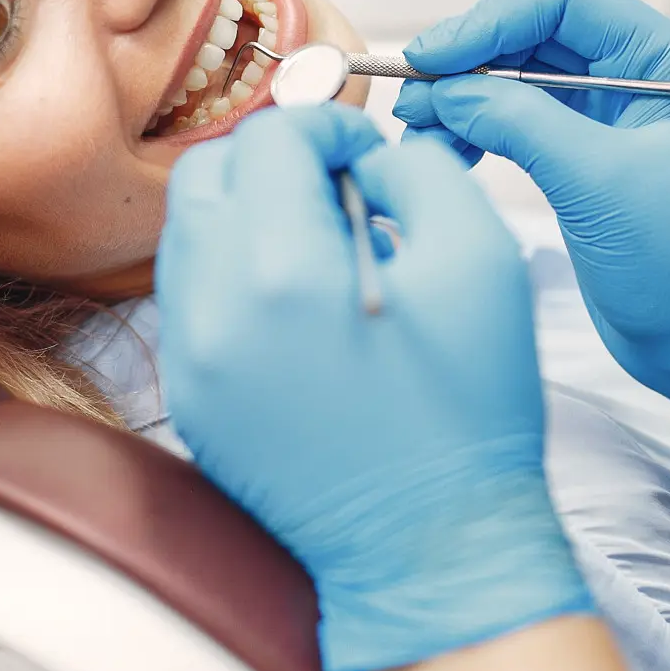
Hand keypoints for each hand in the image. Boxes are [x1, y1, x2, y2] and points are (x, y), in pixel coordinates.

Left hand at [156, 104, 593, 670]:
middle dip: (274, 159)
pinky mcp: (189, 397)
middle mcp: (212, 310)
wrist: (430, 545)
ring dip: (250, 212)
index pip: (271, 138)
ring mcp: (189, 359)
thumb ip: (419, 171)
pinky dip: (235, 272)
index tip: (368, 153)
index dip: (328, 126)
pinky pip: (190, 296)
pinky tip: (300, 304)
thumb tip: (363, 156)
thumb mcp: (480, 262)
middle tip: (340, 189)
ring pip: (189, 230)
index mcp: (284, 270)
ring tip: (324, 248)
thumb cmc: (470, 408)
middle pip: (208, 171)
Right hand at [395, 0, 669, 517]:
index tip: (431, 59)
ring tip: (417, 132)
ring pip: (512, 74)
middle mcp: (635, 71)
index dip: (487, 18)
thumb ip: (521, 124)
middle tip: (410, 100)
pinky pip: (512, 119)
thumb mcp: (599, 184)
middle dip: (464, 59)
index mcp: (662, 57)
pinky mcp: (579, 156)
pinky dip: (473, 129)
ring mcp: (604, 114)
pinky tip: (444, 155)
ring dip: (461, 96)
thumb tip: (445, 90)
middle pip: (527, 29)